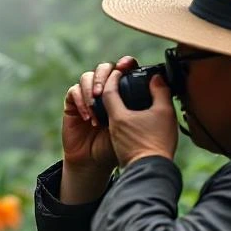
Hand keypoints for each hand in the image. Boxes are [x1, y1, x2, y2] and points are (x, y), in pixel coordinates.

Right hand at [60, 56, 136, 203]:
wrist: (103, 166)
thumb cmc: (129, 145)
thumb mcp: (144, 119)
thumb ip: (150, 96)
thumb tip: (156, 76)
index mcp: (126, 93)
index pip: (123, 69)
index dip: (124, 64)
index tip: (126, 66)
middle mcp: (107, 94)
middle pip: (103, 68)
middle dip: (104, 76)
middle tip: (103, 91)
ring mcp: (90, 100)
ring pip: (87, 77)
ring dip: (91, 89)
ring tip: (95, 108)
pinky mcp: (74, 107)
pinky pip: (73, 92)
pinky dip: (81, 101)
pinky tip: (88, 117)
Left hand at [101, 71, 177, 167]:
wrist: (150, 172)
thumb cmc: (157, 143)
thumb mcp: (164, 113)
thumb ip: (160, 92)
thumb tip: (156, 78)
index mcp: (118, 115)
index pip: (108, 90)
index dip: (114, 77)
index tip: (122, 71)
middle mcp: (112, 125)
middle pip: (106, 101)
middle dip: (112, 88)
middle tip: (123, 82)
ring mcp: (115, 137)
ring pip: (112, 114)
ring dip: (118, 104)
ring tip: (130, 99)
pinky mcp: (120, 146)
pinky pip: (117, 127)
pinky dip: (123, 118)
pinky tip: (135, 118)